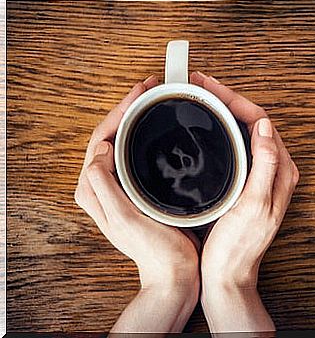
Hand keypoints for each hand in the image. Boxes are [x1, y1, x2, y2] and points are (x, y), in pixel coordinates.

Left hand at [75, 75, 199, 332]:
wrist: (174, 272)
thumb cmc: (155, 250)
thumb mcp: (125, 219)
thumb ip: (104, 185)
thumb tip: (101, 150)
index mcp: (94, 190)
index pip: (100, 139)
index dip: (118, 112)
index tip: (139, 94)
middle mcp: (102, 186)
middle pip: (109, 136)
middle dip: (127, 109)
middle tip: (148, 89)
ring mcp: (119, 187)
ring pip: (121, 142)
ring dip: (135, 119)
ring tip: (153, 100)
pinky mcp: (135, 189)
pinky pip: (134, 153)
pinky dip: (143, 135)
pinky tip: (158, 127)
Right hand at [191, 72, 298, 332]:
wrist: (228, 275)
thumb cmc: (238, 246)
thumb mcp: (254, 205)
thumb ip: (265, 165)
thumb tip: (265, 126)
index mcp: (280, 171)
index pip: (260, 121)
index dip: (234, 98)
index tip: (208, 85)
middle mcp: (274, 170)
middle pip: (252, 122)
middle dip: (227, 99)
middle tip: (200, 86)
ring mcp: (259, 176)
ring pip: (244, 132)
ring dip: (225, 112)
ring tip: (201, 98)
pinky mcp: (246, 183)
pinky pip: (238, 147)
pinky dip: (223, 131)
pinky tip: (207, 129)